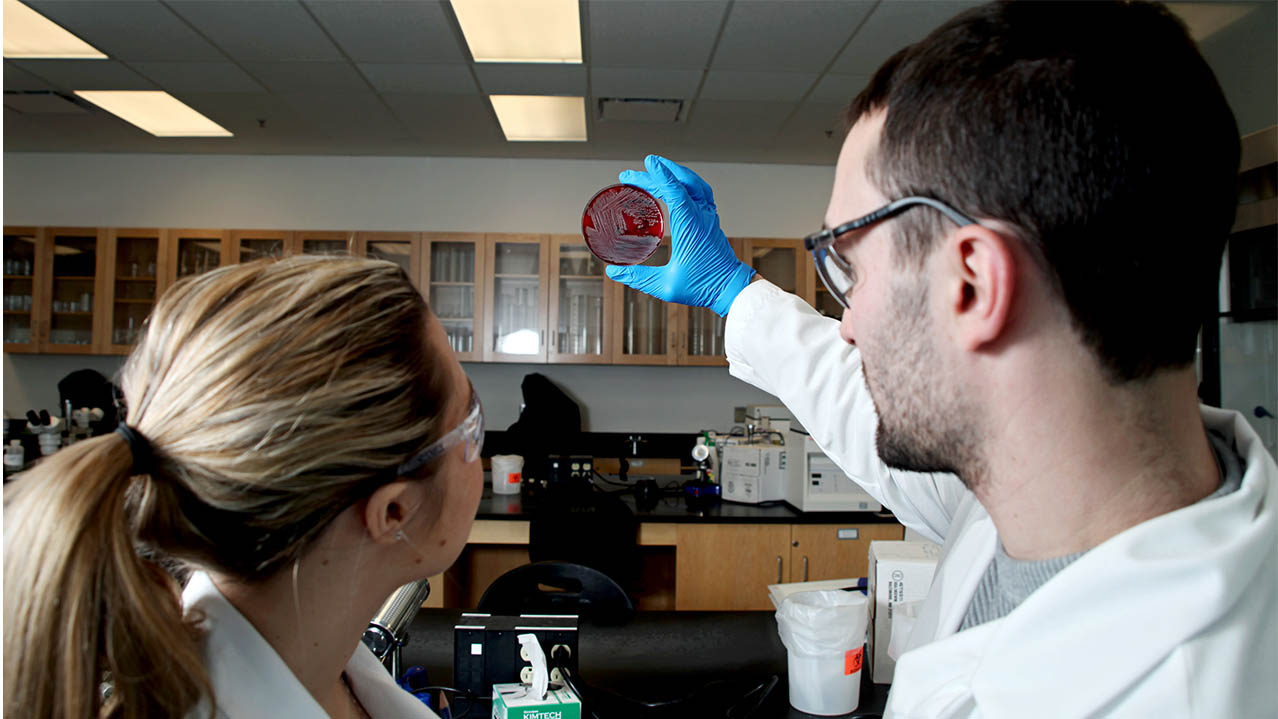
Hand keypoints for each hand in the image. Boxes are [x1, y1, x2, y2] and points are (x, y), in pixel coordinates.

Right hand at [605, 155, 755, 316]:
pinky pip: (700, 192)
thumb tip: (614, 272)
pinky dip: (686, 182)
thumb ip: (637, 277)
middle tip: (633, 175)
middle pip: (680, 183)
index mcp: (690, 227)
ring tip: (656, 168)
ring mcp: (708, 217)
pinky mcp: (710, 220)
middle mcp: (701, 217)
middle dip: (656, 174)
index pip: (676, 192)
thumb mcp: (665, 285)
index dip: (661, 176)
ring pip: (694, 184)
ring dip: (675, 173)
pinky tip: (676, 185)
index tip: (648, 163)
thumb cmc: (703, 286)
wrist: (730, 288)